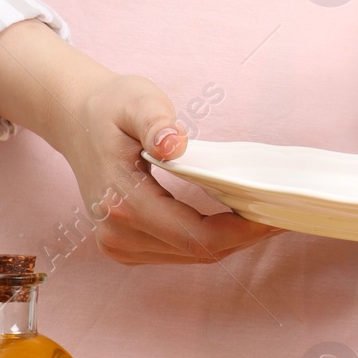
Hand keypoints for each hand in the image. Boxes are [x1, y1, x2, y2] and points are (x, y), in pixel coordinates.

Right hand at [0, 22, 281, 264]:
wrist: (74, 119)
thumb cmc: (110, 107)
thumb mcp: (136, 100)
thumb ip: (155, 121)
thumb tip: (173, 144)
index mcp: (123, 201)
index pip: (196, 236)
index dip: (241, 232)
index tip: (275, 215)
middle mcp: (117, 232)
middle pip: (199, 252)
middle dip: (244, 237)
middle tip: (282, 212)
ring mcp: (118, 243)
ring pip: (191, 257)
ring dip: (231, 241)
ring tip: (264, 214)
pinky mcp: (123, 245)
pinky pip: (179, 252)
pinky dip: (210, 240)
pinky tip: (233, 220)